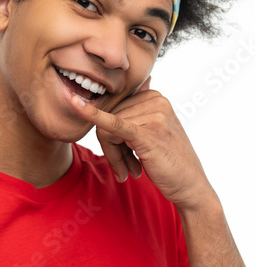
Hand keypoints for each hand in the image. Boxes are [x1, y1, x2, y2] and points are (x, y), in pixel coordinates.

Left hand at [70, 78, 213, 211]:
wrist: (191, 186)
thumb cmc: (171, 159)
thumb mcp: (158, 129)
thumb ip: (145, 107)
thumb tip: (144, 80)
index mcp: (154, 96)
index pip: (115, 108)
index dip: (112, 134)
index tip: (124, 156)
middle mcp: (155, 100)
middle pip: (108, 118)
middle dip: (111, 148)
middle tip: (126, 168)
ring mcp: (153, 115)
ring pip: (107, 130)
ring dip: (114, 157)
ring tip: (130, 170)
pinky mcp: (147, 133)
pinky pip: (113, 124)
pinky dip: (92, 115)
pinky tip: (75, 104)